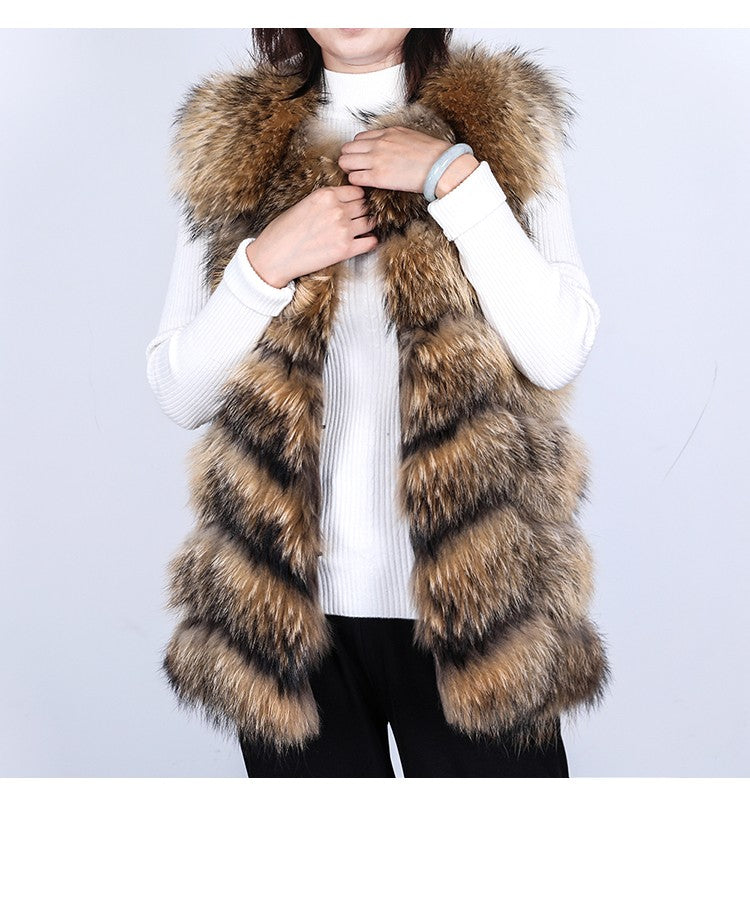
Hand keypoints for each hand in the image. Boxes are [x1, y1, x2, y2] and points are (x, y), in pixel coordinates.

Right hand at [246, 184, 378, 286]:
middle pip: (364, 206)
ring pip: (369, 222)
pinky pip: (370, 242)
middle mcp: (337, 209)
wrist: (274, 257)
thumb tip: (342, 203)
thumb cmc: (283, 231)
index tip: (353, 206)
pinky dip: (370, 241)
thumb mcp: (304, 204)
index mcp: (325, 195)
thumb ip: (325, 201)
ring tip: (359, 231)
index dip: (356, 199)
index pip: (356, 191)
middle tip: (356, 220)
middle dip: (362, 212)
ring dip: (366, 226)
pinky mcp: (345, 249)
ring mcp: (343, 229)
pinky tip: (363, 242)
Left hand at [337, 125, 478, 197]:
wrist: (440, 165)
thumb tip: (388, 144)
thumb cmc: (430, 153)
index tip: (361, 158)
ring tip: (358, 176)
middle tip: (355, 168)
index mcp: (386, 133)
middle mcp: (378, 144)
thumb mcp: (409, 135)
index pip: (358, 138)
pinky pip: (354, 178)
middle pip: (347, 148)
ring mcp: (376, 159)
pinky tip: (364, 185)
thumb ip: (394, 138)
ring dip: (349, 170)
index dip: (357, 149)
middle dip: (348, 159)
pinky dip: (355, 182)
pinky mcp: (378, 177)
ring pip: (346, 162)